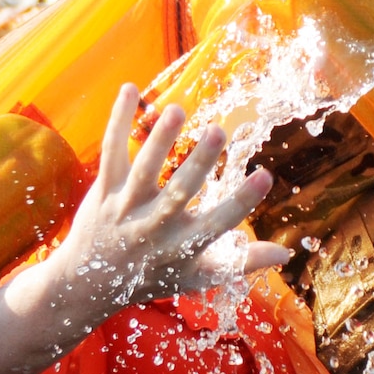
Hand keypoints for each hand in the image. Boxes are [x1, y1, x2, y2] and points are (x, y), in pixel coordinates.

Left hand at [0, 83, 291, 373]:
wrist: (89, 283)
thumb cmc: (153, 276)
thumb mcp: (198, 276)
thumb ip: (240, 263)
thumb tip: (284, 255)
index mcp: (182, 248)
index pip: (217, 224)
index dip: (241, 202)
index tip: (265, 176)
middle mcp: (153, 228)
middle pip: (178, 193)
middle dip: (197, 163)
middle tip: (219, 131)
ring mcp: (125, 207)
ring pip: (141, 171)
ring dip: (157, 140)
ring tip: (176, 111)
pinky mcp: (104, 190)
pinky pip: (111, 152)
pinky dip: (118, 121)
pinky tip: (130, 89)